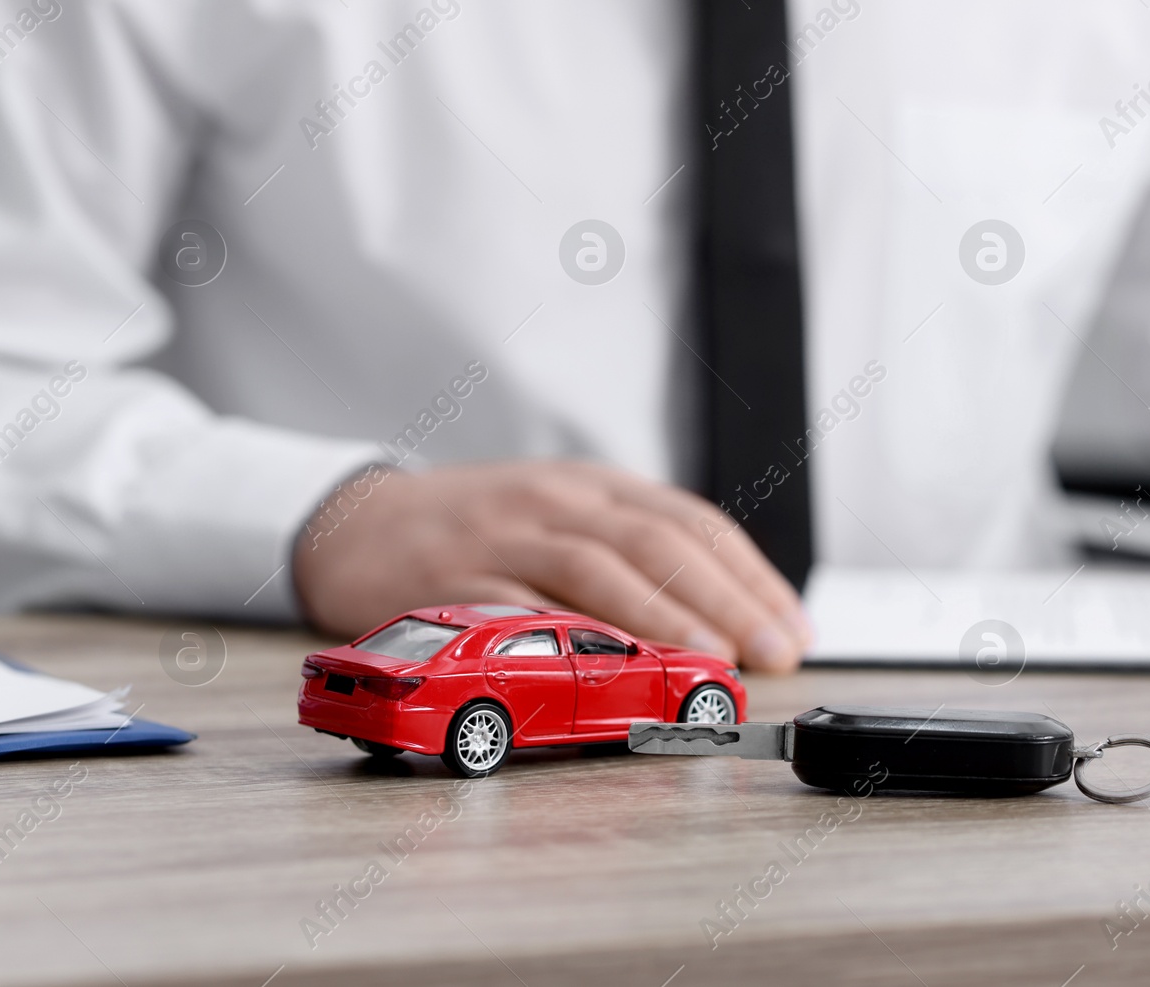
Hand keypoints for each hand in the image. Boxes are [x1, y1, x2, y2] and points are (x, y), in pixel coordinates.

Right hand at [291, 460, 809, 671]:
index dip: (751, 576)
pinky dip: (572, 636)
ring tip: (716, 659)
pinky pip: (521, 608)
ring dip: (665, 616)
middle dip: (728, 600)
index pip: (692, 522)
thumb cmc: (476, 530)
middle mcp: (556, 501)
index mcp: (594, 486)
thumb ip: (628, 550)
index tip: (793, 628)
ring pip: (599, 569)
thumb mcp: (560, 516)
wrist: (357, 523)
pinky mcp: (454, 580)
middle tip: (776, 653)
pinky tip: (614, 664)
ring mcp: (504, 537)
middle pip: (658, 543)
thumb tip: (720, 613)